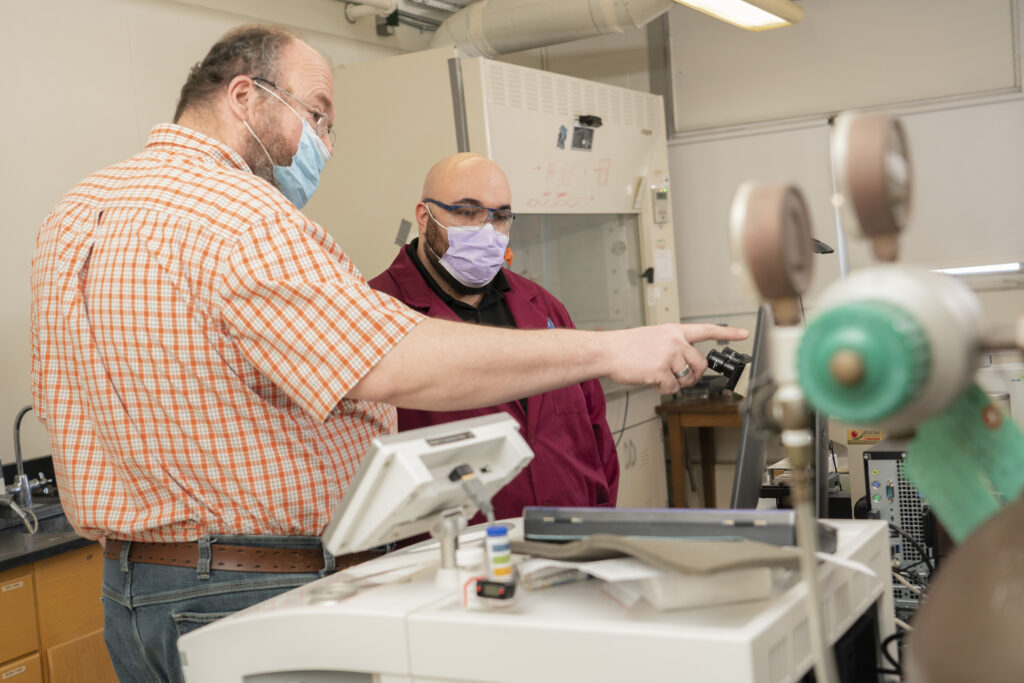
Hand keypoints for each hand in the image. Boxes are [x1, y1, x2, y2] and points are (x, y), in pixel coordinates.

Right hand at [604, 323, 748, 393]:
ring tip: (659, 376)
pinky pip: (672, 388)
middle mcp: (675, 341)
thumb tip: (684, 364)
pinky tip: (651, 380)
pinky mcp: (661, 370)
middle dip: (693, 375)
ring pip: (687, 378)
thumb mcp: (654, 336)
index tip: (744, 333)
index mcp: (674, 331)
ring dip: (675, 382)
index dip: (728, 332)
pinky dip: (662, 389)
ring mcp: (669, 355)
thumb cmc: (627, 346)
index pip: (706, 330)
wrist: (608, 351)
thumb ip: (672, 345)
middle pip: (701, 364)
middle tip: (679, 378)